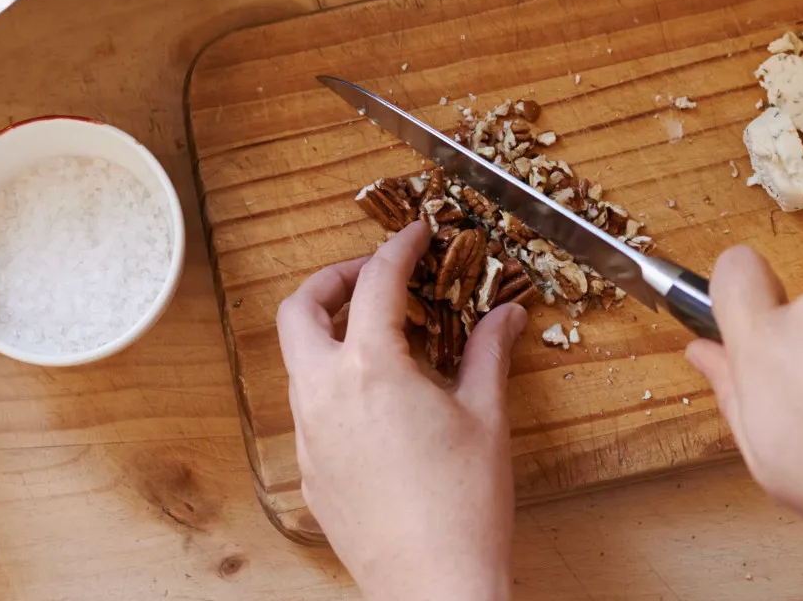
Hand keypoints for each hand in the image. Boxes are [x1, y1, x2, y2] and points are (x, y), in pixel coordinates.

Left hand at [277, 221, 527, 600]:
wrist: (434, 587)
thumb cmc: (464, 508)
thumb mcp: (487, 417)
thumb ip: (489, 353)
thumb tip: (504, 315)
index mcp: (370, 370)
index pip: (376, 282)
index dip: (398, 248)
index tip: (416, 236)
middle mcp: (324, 396)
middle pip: (299, 310)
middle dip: (332, 280)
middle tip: (374, 276)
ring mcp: (309, 437)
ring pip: (298, 361)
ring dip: (330, 334)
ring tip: (383, 339)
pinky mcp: (310, 472)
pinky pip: (309, 409)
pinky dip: (333, 385)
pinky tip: (379, 402)